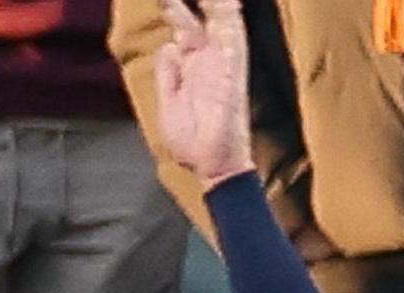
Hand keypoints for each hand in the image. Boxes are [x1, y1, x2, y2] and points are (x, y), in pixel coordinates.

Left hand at [151, 0, 254, 188]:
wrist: (210, 166)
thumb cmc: (191, 141)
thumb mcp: (168, 103)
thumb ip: (168, 75)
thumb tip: (168, 46)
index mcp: (190, 66)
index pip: (184, 27)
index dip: (176, 9)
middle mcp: (208, 60)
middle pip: (203, 17)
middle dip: (194, 1)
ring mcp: (221, 64)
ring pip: (221, 21)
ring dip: (217, 2)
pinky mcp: (232, 73)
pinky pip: (235, 41)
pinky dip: (232, 20)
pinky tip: (230, 3)